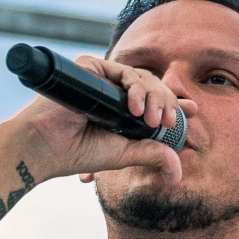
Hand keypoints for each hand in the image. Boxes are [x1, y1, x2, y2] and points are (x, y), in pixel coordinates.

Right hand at [7, 55, 192, 185]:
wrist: (46, 148)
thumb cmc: (77, 151)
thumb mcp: (124, 154)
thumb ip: (152, 154)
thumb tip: (178, 172)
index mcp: (120, 107)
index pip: (153, 98)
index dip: (174, 102)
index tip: (192, 109)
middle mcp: (112, 89)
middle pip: (152, 86)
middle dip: (166, 103)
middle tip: (169, 122)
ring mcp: (102, 76)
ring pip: (143, 77)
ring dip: (154, 97)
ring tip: (153, 120)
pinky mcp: (92, 66)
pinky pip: (124, 71)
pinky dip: (135, 88)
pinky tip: (136, 109)